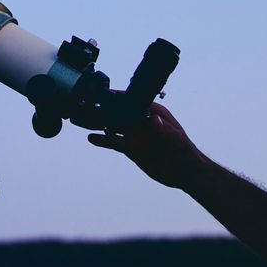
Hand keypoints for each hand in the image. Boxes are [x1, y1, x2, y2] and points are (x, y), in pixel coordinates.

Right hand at [88, 103, 206, 189]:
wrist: (185, 172)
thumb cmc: (183, 151)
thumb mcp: (174, 138)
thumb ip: (162, 129)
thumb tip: (153, 120)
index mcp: (151, 112)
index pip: (130, 101)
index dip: (116, 97)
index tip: (101, 94)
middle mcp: (140, 121)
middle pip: (118, 113)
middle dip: (102, 109)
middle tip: (84, 106)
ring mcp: (135, 135)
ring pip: (113, 126)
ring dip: (98, 123)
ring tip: (80, 120)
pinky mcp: (131, 148)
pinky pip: (114, 142)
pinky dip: (103, 140)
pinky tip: (91, 138)